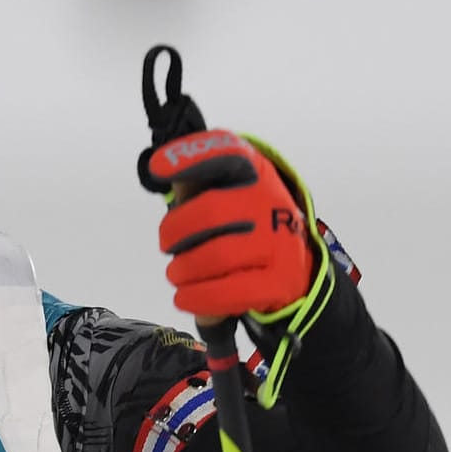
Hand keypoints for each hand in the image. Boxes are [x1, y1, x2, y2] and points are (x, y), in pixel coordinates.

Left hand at [140, 129, 312, 325]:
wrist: (292, 263)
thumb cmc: (241, 221)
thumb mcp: (222, 189)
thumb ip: (192, 175)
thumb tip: (160, 166)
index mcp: (252, 171)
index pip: (226, 153)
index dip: (191, 158)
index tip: (158, 167)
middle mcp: (270, 202)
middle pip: (211, 213)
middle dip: (175, 233)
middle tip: (166, 245)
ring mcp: (280, 242)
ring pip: (219, 256)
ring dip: (183, 269)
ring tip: (176, 273)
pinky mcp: (280, 280)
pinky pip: (232, 292)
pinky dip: (199, 298)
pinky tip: (183, 297)